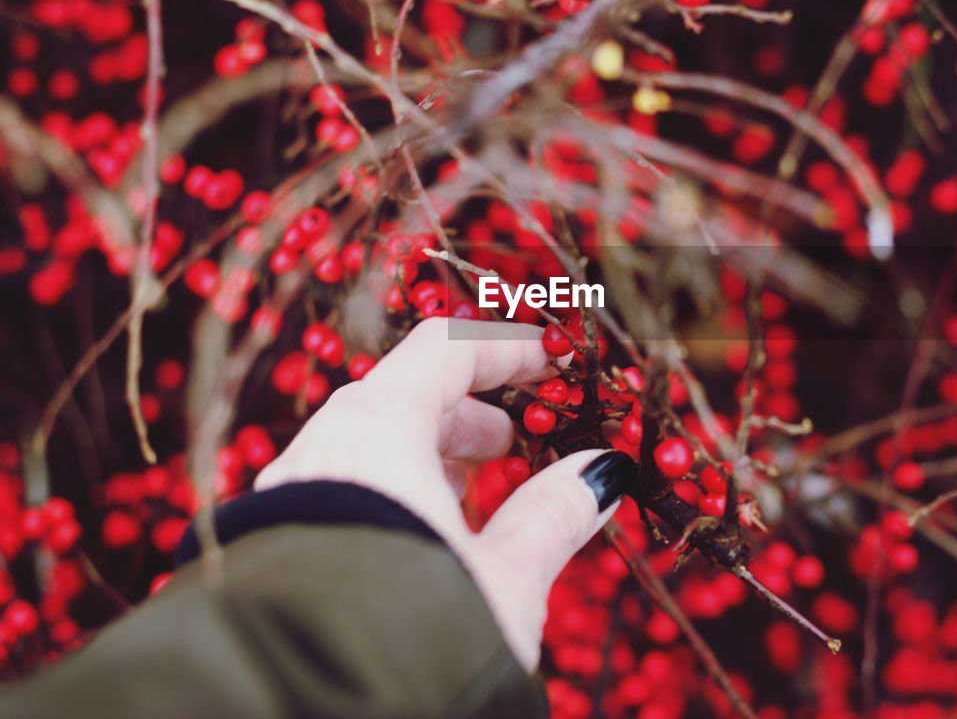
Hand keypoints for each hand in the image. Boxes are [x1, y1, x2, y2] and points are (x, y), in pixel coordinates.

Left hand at [253, 317, 634, 669]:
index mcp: (377, 429)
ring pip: (371, 446)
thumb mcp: (507, 577)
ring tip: (475, 497)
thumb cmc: (416, 631)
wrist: (302, 711)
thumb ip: (553, 514)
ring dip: (430, 456)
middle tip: (513, 444)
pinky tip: (425, 538)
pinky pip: (343, 486)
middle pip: (403, 395)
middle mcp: (322, 448)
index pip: (444, 352)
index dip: (505, 350)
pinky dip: (393, 489)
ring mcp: (290, 494)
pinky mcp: (277, 543)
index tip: (548, 363)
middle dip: (469, 415)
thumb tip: (601, 473)